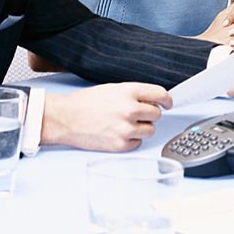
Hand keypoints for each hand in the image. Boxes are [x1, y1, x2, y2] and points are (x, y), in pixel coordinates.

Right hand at [41, 82, 171, 151]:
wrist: (65, 118)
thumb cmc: (85, 103)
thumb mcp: (113, 89)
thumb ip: (135, 94)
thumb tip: (154, 101)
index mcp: (129, 91)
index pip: (160, 95)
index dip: (167, 100)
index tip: (167, 103)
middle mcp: (130, 109)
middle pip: (157, 114)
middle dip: (150, 114)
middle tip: (137, 115)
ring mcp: (125, 128)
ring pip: (150, 130)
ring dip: (142, 128)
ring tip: (126, 124)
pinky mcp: (120, 144)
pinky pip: (138, 143)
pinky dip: (132, 140)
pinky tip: (119, 133)